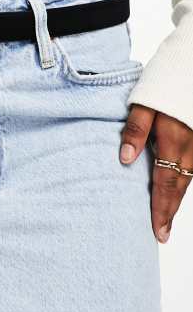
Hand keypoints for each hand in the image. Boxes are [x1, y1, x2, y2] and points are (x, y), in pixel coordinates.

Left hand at [120, 104, 192, 243]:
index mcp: (172, 138)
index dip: (160, 209)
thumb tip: (124, 160)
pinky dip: (185, 179)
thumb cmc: (165, 77)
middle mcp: (191, 144)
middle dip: (170, 212)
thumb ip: (135, 129)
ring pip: (189, 177)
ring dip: (178, 198)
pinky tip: (178, 185)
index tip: (156, 231)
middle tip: (161, 234)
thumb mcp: (144, 99)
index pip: (165, 183)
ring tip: (167, 216)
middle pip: (180, 186)